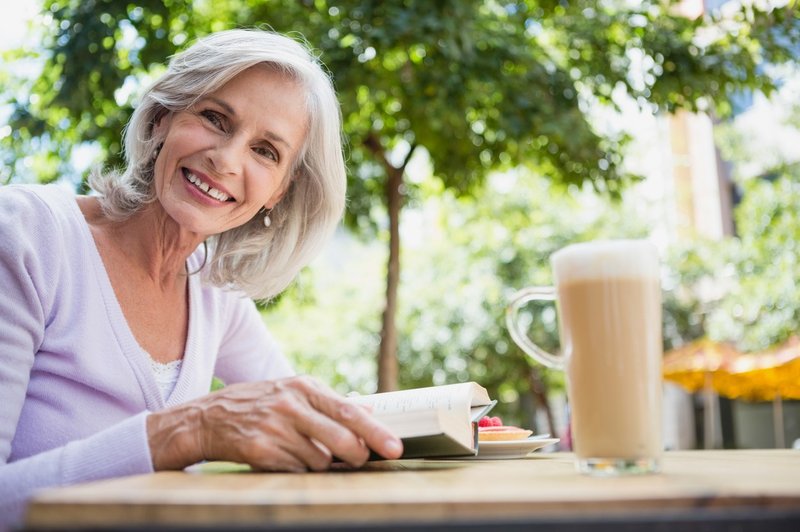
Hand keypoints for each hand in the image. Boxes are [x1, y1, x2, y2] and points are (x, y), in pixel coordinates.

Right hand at [146, 376, 402, 471]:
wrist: (208, 418)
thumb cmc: (258, 404)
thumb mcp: (293, 392)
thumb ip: (330, 403)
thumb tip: (370, 409)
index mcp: (304, 387)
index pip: (349, 412)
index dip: (376, 432)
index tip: (395, 448)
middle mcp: (291, 405)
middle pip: (342, 439)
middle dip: (357, 456)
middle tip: (359, 460)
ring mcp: (275, 427)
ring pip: (320, 461)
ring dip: (322, 465)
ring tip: (303, 451)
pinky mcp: (261, 450)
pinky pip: (296, 471)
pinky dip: (298, 471)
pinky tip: (284, 458)